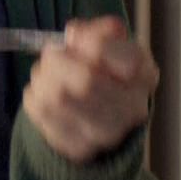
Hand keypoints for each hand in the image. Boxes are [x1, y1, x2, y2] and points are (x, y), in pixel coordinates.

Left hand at [23, 15, 158, 163]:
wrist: (94, 112)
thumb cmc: (102, 69)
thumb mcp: (106, 41)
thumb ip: (96, 31)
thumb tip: (75, 34)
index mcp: (145, 74)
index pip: (118, 57)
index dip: (88, 42)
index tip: (75, 38)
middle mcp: (133, 109)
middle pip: (85, 80)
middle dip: (58, 60)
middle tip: (54, 55)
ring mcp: (107, 134)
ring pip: (57, 97)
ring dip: (44, 78)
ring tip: (49, 75)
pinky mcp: (78, 148)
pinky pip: (40, 112)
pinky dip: (35, 96)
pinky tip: (46, 95)